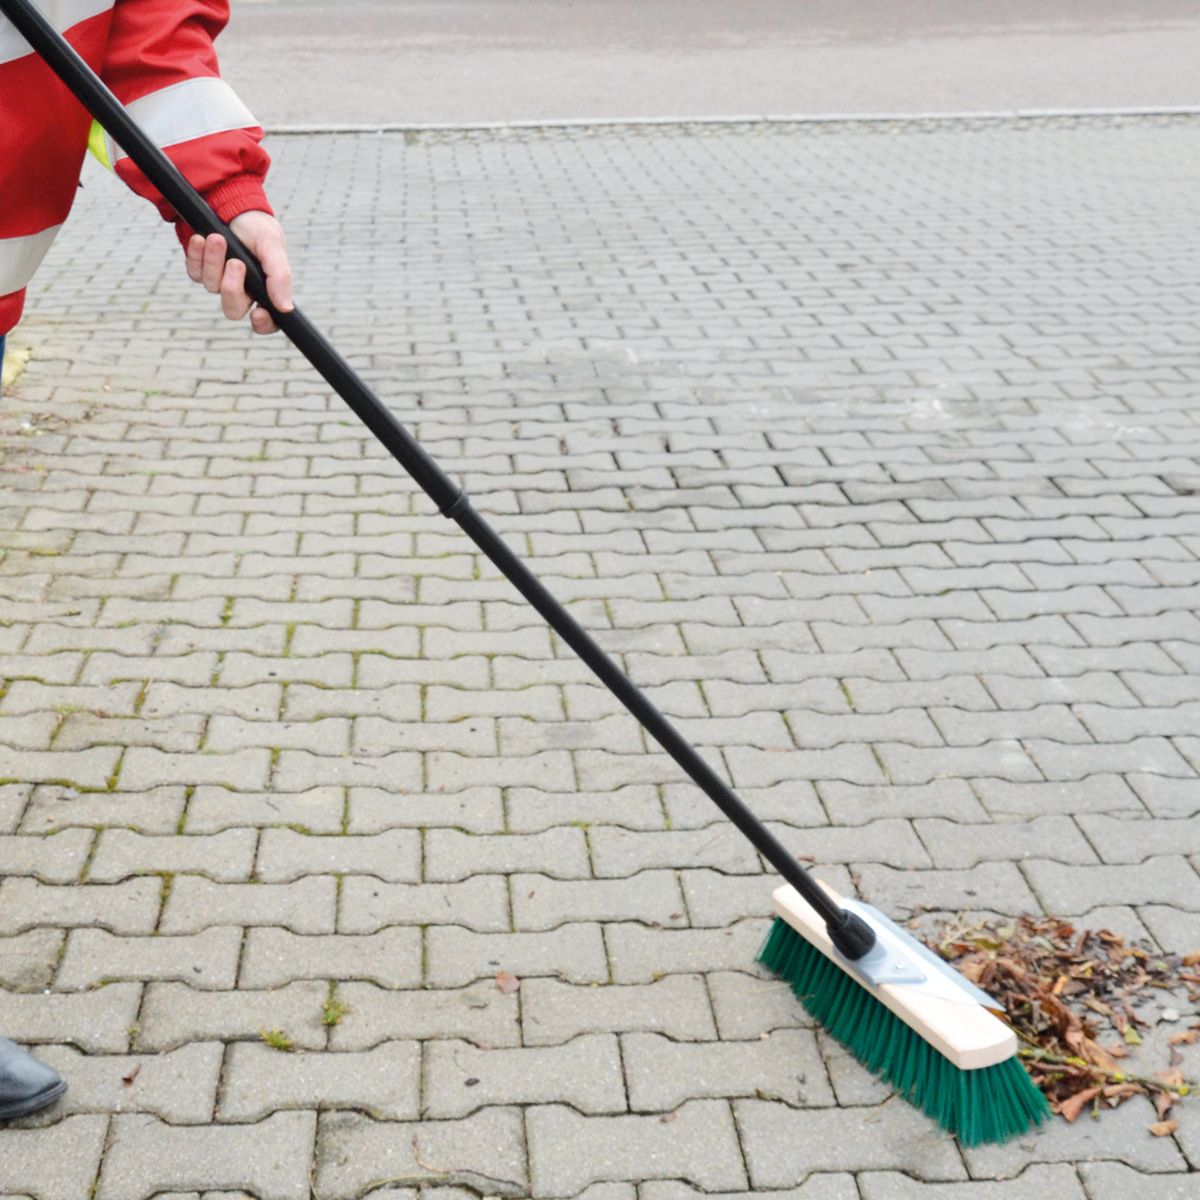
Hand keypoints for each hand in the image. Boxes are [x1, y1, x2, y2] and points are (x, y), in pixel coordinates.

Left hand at [185, 210, 292, 334]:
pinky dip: (197, 255)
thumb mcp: (272, 244)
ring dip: (214, 261)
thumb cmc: (256, 225)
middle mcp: (243, 290)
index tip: (258, 314)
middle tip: (236, 262)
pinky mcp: (200, 270)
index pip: (267, 321)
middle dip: (231, 286)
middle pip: (233, 309)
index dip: (263, 324)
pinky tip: (201, 239)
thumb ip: (280, 276)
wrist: (230, 201)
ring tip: (217, 238)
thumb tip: (286, 307)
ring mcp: (219, 281)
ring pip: (211, 287)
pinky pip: (194, 272)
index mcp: (265, 289)